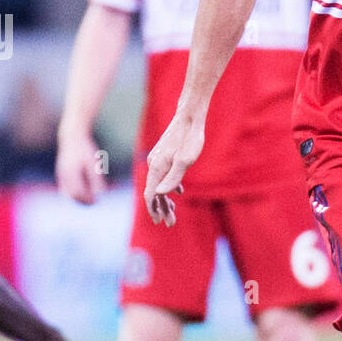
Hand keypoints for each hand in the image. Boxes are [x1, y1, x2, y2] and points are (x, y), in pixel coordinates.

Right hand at [56, 129, 106, 204]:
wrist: (72, 137)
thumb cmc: (85, 149)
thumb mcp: (93, 162)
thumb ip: (96, 178)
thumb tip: (101, 193)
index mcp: (71, 172)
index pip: (78, 192)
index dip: (87, 198)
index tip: (97, 200)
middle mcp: (63, 175)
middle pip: (71, 195)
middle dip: (82, 201)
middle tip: (94, 203)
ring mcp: (60, 175)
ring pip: (67, 193)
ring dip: (77, 198)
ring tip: (90, 199)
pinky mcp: (60, 174)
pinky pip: (65, 188)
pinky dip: (73, 192)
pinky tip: (84, 191)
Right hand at [144, 111, 204, 225]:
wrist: (189, 117)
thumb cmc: (190, 138)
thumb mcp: (185, 160)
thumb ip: (173, 178)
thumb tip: (161, 194)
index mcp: (157, 167)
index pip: (150, 194)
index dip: (154, 209)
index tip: (159, 222)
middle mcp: (154, 164)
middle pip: (154, 192)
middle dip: (161, 209)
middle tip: (170, 223)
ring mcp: (158, 159)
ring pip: (159, 184)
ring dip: (165, 200)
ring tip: (173, 212)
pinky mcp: (164, 155)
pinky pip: (163, 175)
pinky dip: (169, 186)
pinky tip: (179, 191)